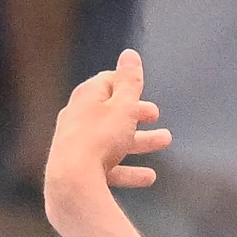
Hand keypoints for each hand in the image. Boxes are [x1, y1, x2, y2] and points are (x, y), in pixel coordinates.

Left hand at [42, 50, 169, 229]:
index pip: (107, 81)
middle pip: (112, 112)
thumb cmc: (99, 139)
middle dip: (137, 113)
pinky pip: (108, 167)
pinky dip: (129, 170)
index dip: (126, 84)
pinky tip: (149, 177)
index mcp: (86, 96)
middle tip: (154, 115)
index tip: (140, 88)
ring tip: (165, 140)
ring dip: (141, 141)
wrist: (71, 182)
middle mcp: (78, 117)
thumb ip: (130, 82)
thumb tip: (130, 54)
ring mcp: (77, 144)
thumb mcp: (123, 106)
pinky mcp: (79, 169)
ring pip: (114, 139)